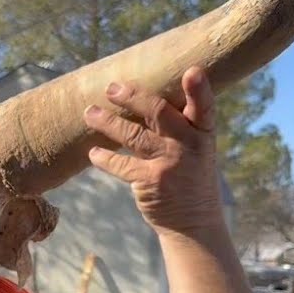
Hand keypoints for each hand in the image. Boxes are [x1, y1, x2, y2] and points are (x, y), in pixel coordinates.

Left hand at [82, 67, 223, 234]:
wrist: (193, 221)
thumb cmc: (190, 175)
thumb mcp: (196, 148)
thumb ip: (179, 124)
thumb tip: (143, 95)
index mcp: (203, 132)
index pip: (204, 107)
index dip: (199, 90)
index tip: (192, 72)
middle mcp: (188, 144)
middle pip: (159, 112)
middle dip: (133, 97)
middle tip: (111, 88)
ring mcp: (169, 163)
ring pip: (133, 135)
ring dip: (108, 122)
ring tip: (89, 113)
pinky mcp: (150, 181)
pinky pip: (121, 165)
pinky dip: (104, 158)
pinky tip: (93, 153)